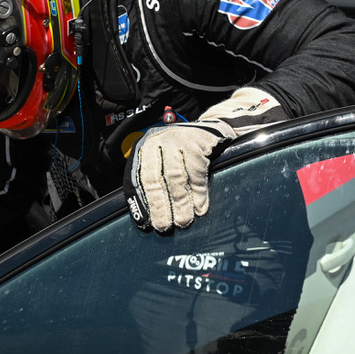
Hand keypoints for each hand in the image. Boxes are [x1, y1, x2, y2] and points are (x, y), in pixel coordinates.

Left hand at [124, 88, 285, 232]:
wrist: (214, 127)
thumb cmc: (187, 150)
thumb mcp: (166, 160)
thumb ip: (158, 182)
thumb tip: (151, 216)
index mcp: (146, 148)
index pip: (140, 178)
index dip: (145, 202)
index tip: (150, 223)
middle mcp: (158, 141)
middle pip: (155, 178)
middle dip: (161, 206)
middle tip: (166, 227)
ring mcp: (177, 139)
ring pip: (175, 177)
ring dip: (180, 203)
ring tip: (184, 221)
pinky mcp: (196, 142)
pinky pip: (196, 172)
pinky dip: (198, 192)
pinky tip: (200, 207)